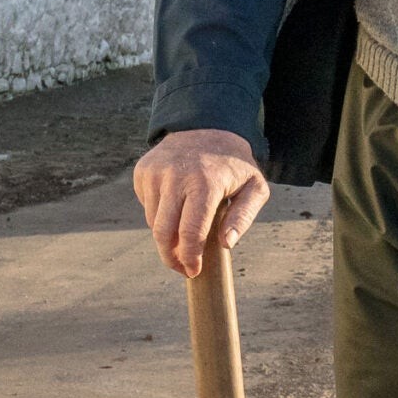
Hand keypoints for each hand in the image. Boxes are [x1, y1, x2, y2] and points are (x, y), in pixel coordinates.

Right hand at [135, 129, 269, 276]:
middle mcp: (175, 176)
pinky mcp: (143, 171)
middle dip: (171, 257)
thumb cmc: (233, 165)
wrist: (207, 126)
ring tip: (184, 234)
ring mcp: (155, 172)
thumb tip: (226, 244)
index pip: (190, 232)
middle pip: (163, 233)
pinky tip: (176, 204)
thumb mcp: (254, 187)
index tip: (193, 271)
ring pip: (153, 222)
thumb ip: (244, 216)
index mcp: (205, 183)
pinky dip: (159, 214)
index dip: (190, 258)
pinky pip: (146, 206)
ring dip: (166, 236)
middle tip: (182, 267)